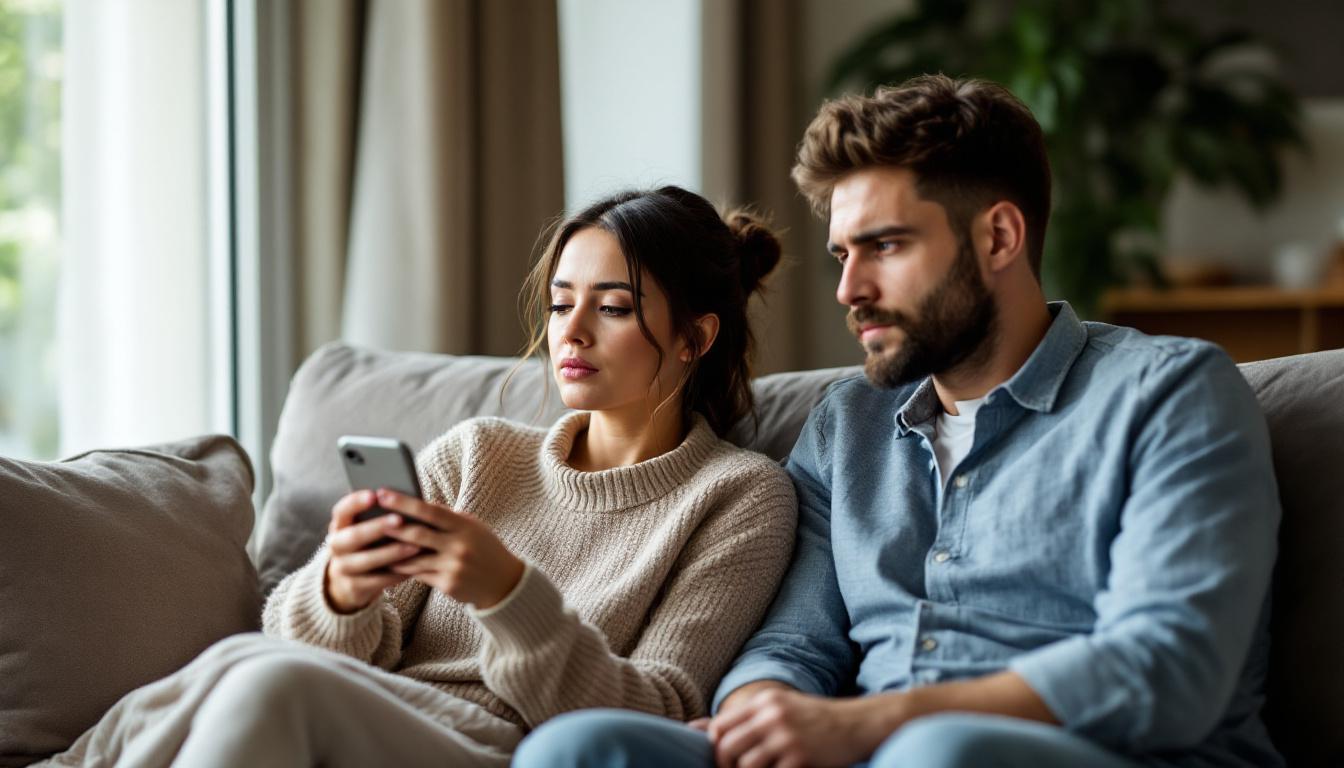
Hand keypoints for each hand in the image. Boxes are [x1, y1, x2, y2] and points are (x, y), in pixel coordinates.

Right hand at [324, 490, 418, 613]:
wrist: (348, 582)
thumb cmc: (367, 544)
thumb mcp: (364, 529)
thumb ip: (377, 516)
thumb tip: (405, 499)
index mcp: (339, 525)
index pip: (341, 510)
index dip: (356, 502)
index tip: (374, 495)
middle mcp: (336, 545)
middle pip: (354, 536)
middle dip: (377, 527)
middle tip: (400, 519)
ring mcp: (343, 568)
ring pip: (366, 560)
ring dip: (392, 552)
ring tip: (415, 546)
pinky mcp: (354, 586)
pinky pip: (378, 580)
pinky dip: (397, 573)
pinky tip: (415, 566)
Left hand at [374, 489, 525, 609]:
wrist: (504, 582)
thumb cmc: (484, 548)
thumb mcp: (472, 527)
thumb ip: (447, 517)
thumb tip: (416, 505)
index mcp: (465, 526)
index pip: (430, 511)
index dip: (404, 502)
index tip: (383, 494)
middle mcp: (459, 546)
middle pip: (417, 534)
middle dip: (391, 526)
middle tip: (369, 518)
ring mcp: (453, 567)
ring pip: (413, 558)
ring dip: (391, 551)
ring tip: (371, 542)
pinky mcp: (448, 585)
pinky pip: (419, 575)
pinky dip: (403, 568)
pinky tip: (389, 562)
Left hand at [708, 688, 904, 767]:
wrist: (858, 724)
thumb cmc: (814, 720)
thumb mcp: (780, 709)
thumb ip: (746, 719)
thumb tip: (694, 727)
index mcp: (764, 702)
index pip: (719, 726)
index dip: (716, 748)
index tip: (725, 759)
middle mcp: (772, 716)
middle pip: (726, 747)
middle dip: (725, 766)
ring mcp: (787, 737)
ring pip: (746, 765)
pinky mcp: (801, 757)